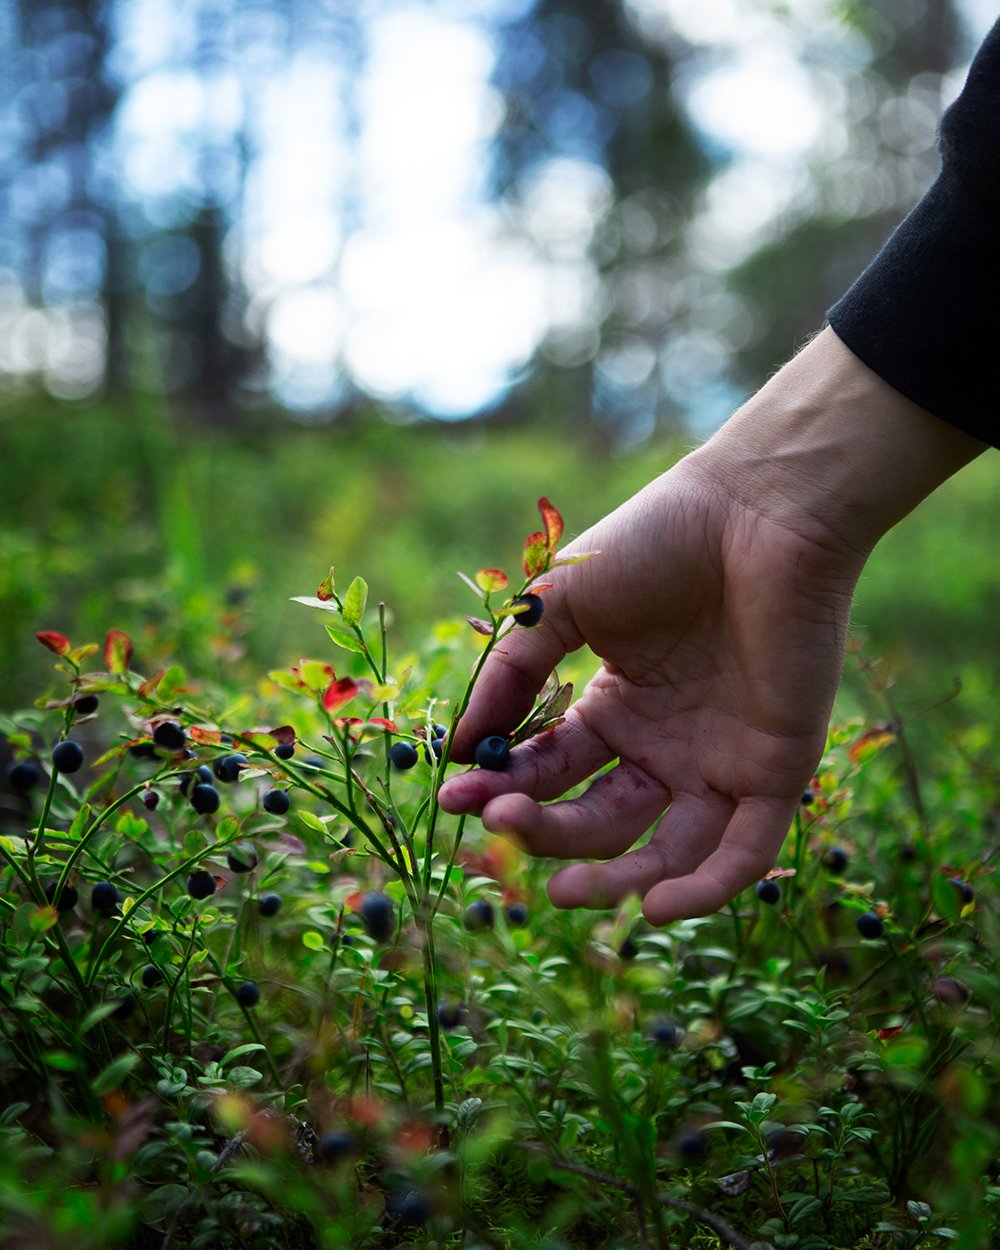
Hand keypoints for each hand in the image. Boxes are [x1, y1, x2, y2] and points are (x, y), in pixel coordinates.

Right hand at [437, 329, 985, 922]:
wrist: (757, 510)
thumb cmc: (656, 542)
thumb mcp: (561, 605)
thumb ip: (511, 673)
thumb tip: (455, 749)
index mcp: (616, 707)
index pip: (551, 769)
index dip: (503, 787)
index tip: (455, 799)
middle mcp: (664, 745)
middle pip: (598, 817)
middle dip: (545, 829)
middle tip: (503, 825)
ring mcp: (719, 761)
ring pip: (665, 850)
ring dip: (614, 881)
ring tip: (562, 892)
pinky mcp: (776, 770)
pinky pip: (743, 851)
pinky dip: (705, 888)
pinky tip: (654, 908)